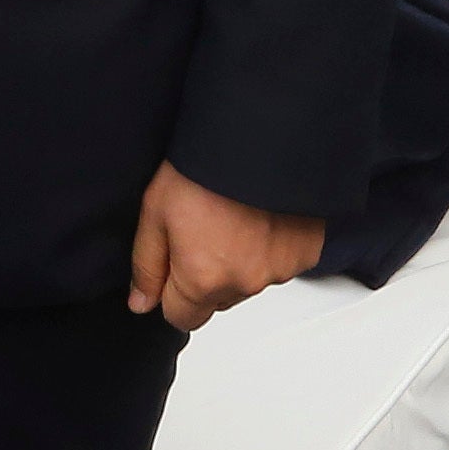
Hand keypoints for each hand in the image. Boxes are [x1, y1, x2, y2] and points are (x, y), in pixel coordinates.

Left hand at [126, 161, 322, 332]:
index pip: (182, 317)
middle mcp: (244, 284)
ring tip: (236, 216)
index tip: (175, 261)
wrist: (260, 132)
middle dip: (207, 278)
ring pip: (250, 282)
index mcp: (203, 280)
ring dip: (241, 262)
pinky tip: (262, 216)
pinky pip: (281, 264)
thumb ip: (147, 265)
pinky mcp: (306, 252)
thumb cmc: (204, 165)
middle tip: (206, 229)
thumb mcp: (156, 211)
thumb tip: (142, 304)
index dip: (172, 293)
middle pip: (217, 301)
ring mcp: (279, 270)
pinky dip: (272, 247)